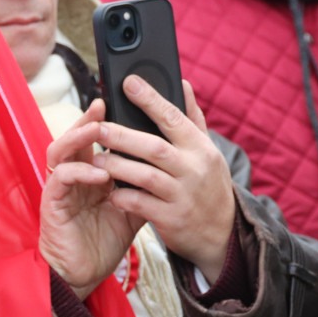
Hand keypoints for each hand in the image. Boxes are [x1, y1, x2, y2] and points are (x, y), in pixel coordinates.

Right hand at [39, 98, 136, 298]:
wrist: (85, 274)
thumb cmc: (105, 240)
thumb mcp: (133, 207)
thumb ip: (144, 184)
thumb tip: (172, 165)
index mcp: (91, 172)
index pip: (95, 138)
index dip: (105, 120)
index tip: (123, 103)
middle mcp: (73, 175)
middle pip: (75, 136)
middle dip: (89, 118)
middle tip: (105, 103)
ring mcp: (60, 187)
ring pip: (60, 149)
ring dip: (78, 136)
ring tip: (97, 128)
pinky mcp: (52, 202)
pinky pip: (61, 178)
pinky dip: (79, 172)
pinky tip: (99, 174)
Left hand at [94, 76, 234, 282]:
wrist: (222, 234)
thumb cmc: (208, 185)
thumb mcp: (207, 150)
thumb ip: (192, 118)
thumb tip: (182, 83)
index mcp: (200, 148)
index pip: (174, 118)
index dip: (151, 99)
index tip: (128, 83)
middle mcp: (194, 169)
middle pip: (154, 147)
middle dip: (123, 136)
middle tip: (96, 127)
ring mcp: (183, 195)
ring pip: (145, 176)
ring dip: (117, 166)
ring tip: (95, 158)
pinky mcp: (172, 219)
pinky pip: (141, 205)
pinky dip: (123, 197)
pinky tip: (109, 192)